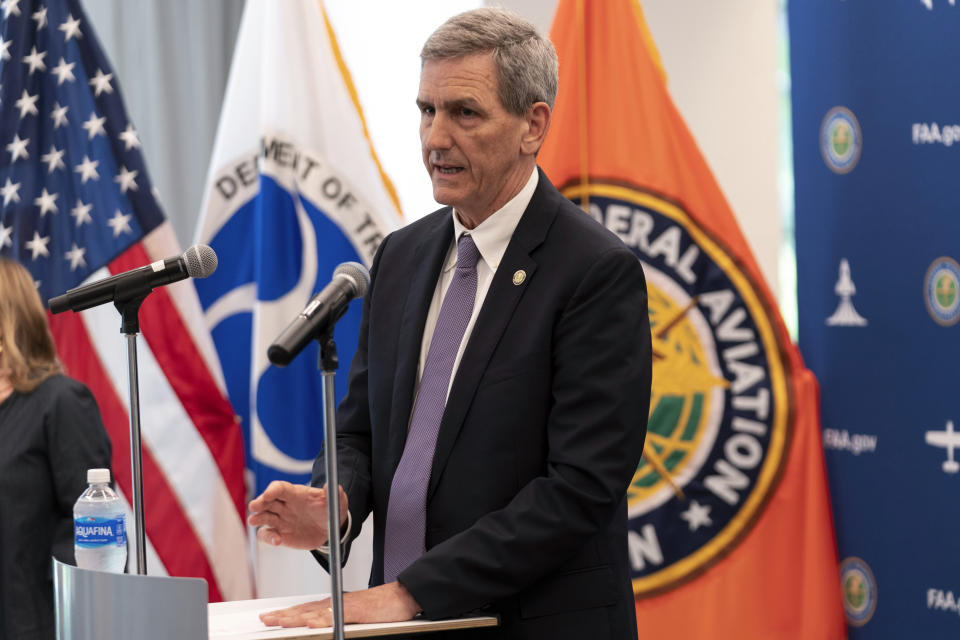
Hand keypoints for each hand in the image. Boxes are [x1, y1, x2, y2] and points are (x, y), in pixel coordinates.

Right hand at [247, 481, 348, 549]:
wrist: (330, 529)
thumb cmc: (330, 510)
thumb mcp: (337, 501)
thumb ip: (333, 493)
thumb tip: (330, 486)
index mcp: (296, 494)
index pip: (280, 488)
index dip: (273, 489)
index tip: (268, 494)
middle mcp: (284, 506)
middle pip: (267, 501)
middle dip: (259, 502)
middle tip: (254, 506)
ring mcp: (280, 520)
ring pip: (263, 517)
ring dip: (257, 518)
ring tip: (254, 521)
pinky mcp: (280, 534)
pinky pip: (268, 535)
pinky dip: (268, 538)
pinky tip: (276, 541)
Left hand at [260, 581, 421, 628]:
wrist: (402, 597)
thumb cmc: (381, 607)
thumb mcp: (354, 614)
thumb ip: (337, 618)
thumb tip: (319, 625)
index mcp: (334, 603)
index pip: (305, 608)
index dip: (287, 613)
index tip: (271, 616)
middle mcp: (336, 602)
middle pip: (305, 609)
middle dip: (283, 614)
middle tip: (265, 618)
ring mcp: (345, 606)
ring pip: (315, 612)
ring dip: (295, 617)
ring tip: (279, 621)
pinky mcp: (357, 611)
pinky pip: (336, 616)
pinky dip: (322, 619)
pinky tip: (310, 623)